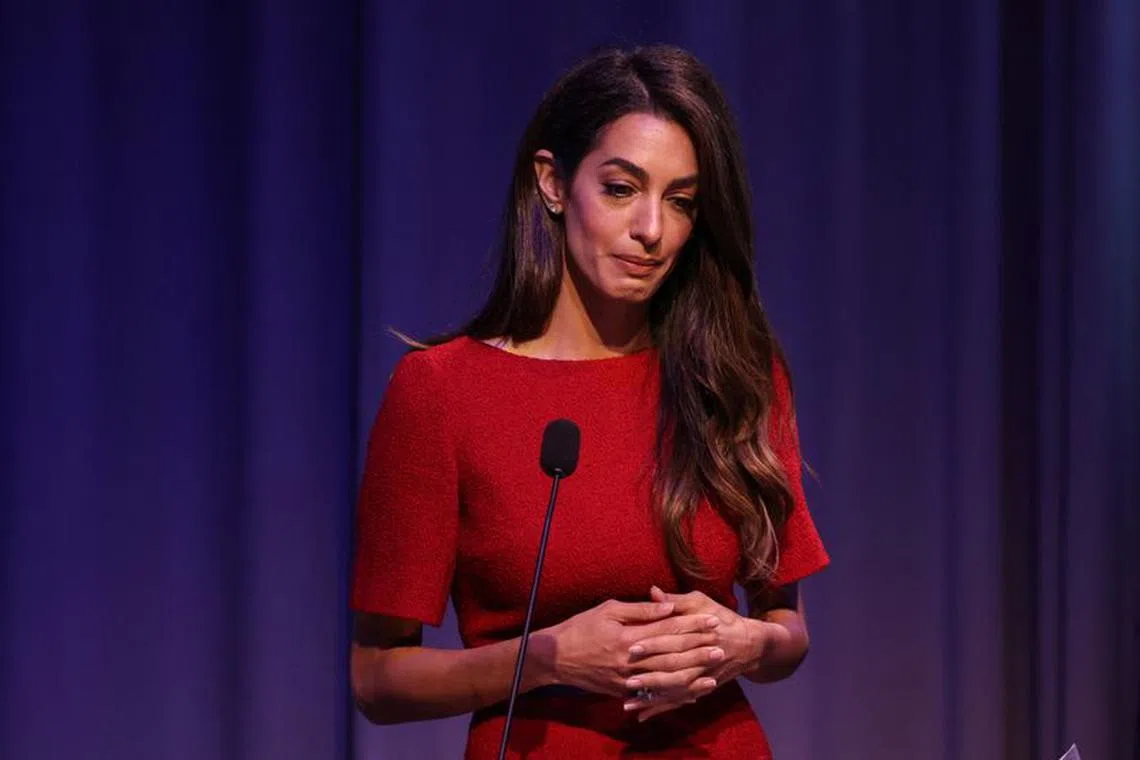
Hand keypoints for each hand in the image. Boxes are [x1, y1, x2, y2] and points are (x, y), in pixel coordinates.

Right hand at [538, 599, 725, 697]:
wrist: (555, 659)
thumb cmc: (581, 627)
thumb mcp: (608, 610)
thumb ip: (640, 610)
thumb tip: (668, 605)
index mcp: (628, 638)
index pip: (667, 630)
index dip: (691, 625)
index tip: (711, 621)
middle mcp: (630, 662)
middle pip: (672, 656)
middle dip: (698, 651)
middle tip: (721, 645)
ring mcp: (627, 681)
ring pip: (666, 679)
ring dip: (692, 675)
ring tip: (713, 671)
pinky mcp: (623, 692)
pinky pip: (654, 694)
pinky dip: (674, 694)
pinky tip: (691, 692)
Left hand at [622, 587, 790, 720]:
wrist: (750, 645)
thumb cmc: (722, 619)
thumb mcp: (701, 603)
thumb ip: (676, 601)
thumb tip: (653, 592)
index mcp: (703, 634)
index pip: (674, 640)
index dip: (653, 644)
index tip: (631, 647)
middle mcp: (704, 659)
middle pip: (675, 669)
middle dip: (650, 676)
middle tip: (626, 680)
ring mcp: (703, 678)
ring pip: (676, 691)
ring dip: (653, 698)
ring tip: (629, 703)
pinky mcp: (702, 690)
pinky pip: (680, 702)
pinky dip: (661, 709)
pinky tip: (642, 717)